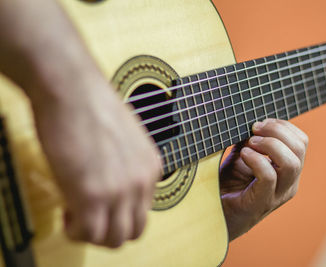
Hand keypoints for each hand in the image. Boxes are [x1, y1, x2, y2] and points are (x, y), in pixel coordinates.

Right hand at [33, 84, 161, 247]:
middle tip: (90, 217)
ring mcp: (119, 190)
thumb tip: (110, 179)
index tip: (101, 200)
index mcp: (151, 166)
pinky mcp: (92, 195)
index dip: (119, 210)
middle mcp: (142, 181)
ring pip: (115, 239)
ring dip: (94, 234)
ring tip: (77, 215)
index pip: (144, 208)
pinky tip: (68, 211)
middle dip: (111, 230)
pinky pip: (90, 234)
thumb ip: (125, 164)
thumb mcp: (124, 137)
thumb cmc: (92, 104)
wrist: (73, 88)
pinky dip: (77, 231)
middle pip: (135, 229)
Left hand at [220, 119, 307, 240]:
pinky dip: (256, 160)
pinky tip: (243, 155)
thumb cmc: (229, 185)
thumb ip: (249, 140)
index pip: (301, 141)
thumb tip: (250, 120)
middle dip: (277, 130)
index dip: (283, 126)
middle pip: (299, 148)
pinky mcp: (261, 203)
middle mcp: (288, 183)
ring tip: (250, 142)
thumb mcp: (241, 156)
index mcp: (288, 171)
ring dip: (270, 145)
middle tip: (255, 129)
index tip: (260, 123)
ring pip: (291, 163)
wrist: (213, 213)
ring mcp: (277, 195)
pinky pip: (269, 177)